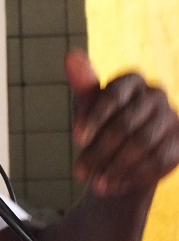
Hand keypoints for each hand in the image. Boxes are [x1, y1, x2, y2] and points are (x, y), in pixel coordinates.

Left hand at [67, 49, 178, 195]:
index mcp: (132, 80)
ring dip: (115, 167)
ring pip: (142, 145)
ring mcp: (172, 118)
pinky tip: (115, 185)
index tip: (75, 140)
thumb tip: (71, 54)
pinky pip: (161, 161)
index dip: (94, 118)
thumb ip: (82, 83)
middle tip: (78, 171)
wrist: (121, 154)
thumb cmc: (99, 123)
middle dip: (99, 150)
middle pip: (126, 124)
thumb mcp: (86, 106)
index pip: (113, 96)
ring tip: (95, 183)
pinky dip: (135, 176)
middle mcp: (156, 95)